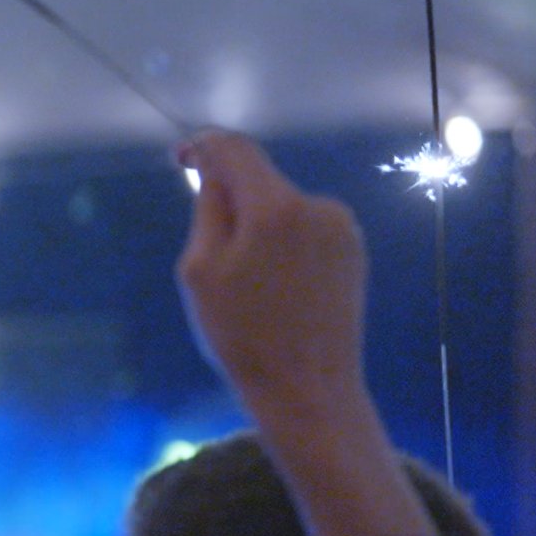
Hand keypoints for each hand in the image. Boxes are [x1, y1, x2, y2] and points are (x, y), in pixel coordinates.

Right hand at [174, 131, 369, 416]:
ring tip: (249, 286)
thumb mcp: (201, 272)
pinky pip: (305, 230)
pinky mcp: (353, 250)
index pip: (236, 150)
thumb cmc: (243, 336)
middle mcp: (317, 205)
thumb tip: (214, 173)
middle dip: (231, 203)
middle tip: (212, 261)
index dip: (204, 146)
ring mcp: (342, 227)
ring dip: (258, 228)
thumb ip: (208, 210)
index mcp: (276, 207)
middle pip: (260, 181)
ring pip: (282, 208)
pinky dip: (283, 245)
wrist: (308, 389)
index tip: (182, 158)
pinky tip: (278, 291)